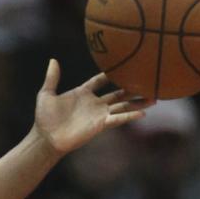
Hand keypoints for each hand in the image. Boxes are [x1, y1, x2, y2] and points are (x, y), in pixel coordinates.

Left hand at [32, 59, 152, 155]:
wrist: (45, 138)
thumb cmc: (44, 118)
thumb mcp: (46, 94)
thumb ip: (52, 78)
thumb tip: (53, 60)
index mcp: (82, 93)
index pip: (99, 81)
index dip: (109, 74)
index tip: (123, 64)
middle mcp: (94, 103)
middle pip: (117, 93)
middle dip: (132, 88)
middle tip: (147, 80)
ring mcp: (98, 114)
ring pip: (122, 105)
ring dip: (137, 102)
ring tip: (154, 98)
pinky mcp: (100, 125)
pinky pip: (118, 118)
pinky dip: (129, 115)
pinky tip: (142, 113)